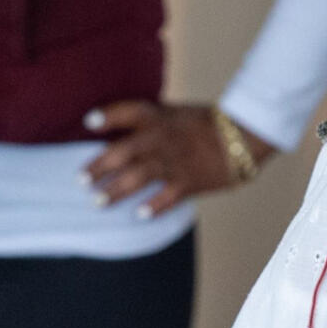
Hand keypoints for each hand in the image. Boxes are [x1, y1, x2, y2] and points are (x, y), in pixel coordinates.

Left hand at [82, 101, 273, 216]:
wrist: (245, 137)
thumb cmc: (209, 124)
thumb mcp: (178, 113)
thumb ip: (152, 121)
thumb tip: (124, 133)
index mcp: (161, 118)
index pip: (130, 112)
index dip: (109, 115)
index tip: (89, 121)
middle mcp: (163, 140)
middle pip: (123, 152)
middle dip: (99, 167)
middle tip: (81, 180)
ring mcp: (175, 162)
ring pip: (137, 178)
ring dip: (114, 191)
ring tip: (98, 201)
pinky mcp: (189, 182)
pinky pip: (167, 197)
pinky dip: (152, 207)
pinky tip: (138, 215)